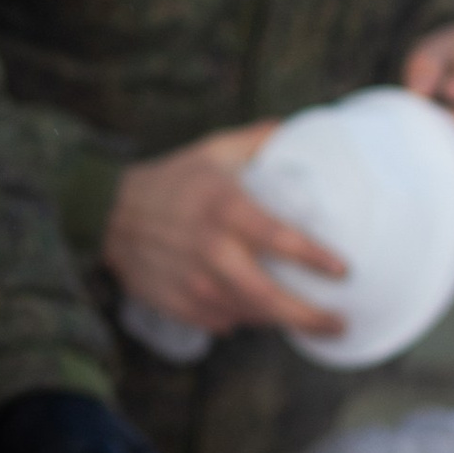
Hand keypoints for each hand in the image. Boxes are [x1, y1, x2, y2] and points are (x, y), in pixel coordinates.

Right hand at [100, 125, 350, 338]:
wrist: (109, 215)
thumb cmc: (171, 181)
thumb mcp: (213, 151)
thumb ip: (257, 141)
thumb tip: (294, 130)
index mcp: (224, 209)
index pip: (279, 239)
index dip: (315, 258)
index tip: (344, 270)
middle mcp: (210, 250)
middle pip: (268, 297)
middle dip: (309, 317)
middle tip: (339, 322)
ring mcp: (192, 283)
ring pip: (249, 316)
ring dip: (280, 320)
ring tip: (307, 320)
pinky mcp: (178, 304)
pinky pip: (224, 322)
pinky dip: (245, 319)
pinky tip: (257, 310)